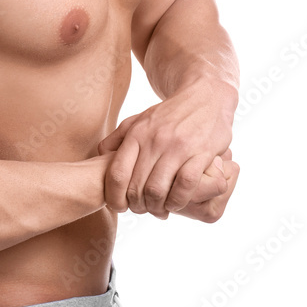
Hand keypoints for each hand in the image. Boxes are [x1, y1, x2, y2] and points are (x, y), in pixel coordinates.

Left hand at [97, 81, 232, 216]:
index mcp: (137, 133)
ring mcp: (178, 147)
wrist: (206, 96)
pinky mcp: (201, 153)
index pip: (117, 173)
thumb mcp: (140, 119)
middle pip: (137, 187)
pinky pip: (185, 186)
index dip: (114, 197)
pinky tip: (177, 202)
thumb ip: (118, 138)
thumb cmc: (170, 114)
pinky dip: (178, 201)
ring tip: (159, 209)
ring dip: (157, 207)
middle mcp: (155, 140)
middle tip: (142, 210)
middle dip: (137, 206)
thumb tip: (101, 156)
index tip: (119, 207)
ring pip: (158, 190)